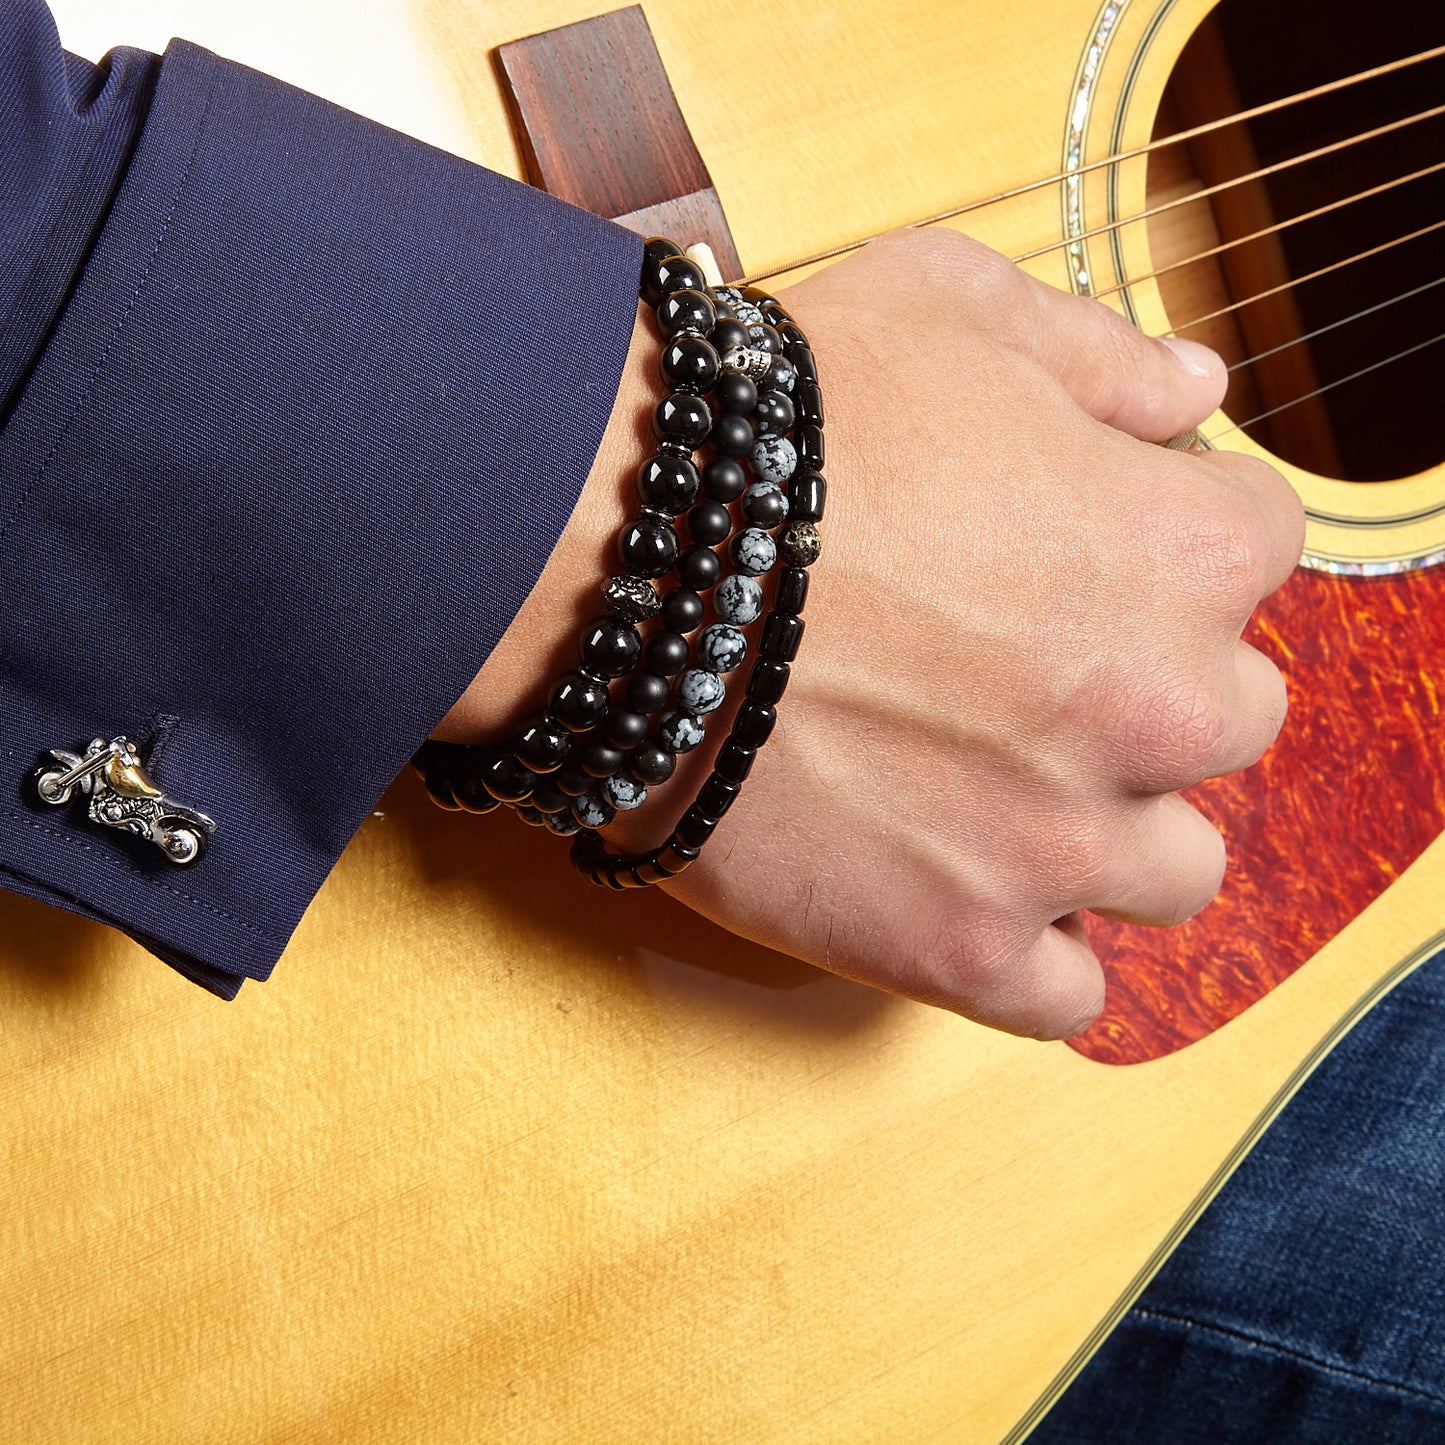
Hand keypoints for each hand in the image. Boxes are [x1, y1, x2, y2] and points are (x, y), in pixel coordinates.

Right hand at [448, 229, 1304, 1039]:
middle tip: (1033, 666)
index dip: (1167, 531)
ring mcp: (1059, 845)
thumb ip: (1100, 352)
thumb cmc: (777, 426)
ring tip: (1005, 789)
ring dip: (1111, 828)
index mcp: (1177, 548)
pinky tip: (974, 897)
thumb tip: (1194, 390)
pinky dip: (1035, 959)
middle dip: (1151, 683)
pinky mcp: (958, 947)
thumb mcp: (948, 307)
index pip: (1257, 543)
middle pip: (1231, 717)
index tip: (1089, 543)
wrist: (617, 565)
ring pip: (1172, 869)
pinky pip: (1066, 1000)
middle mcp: (1155, 708)